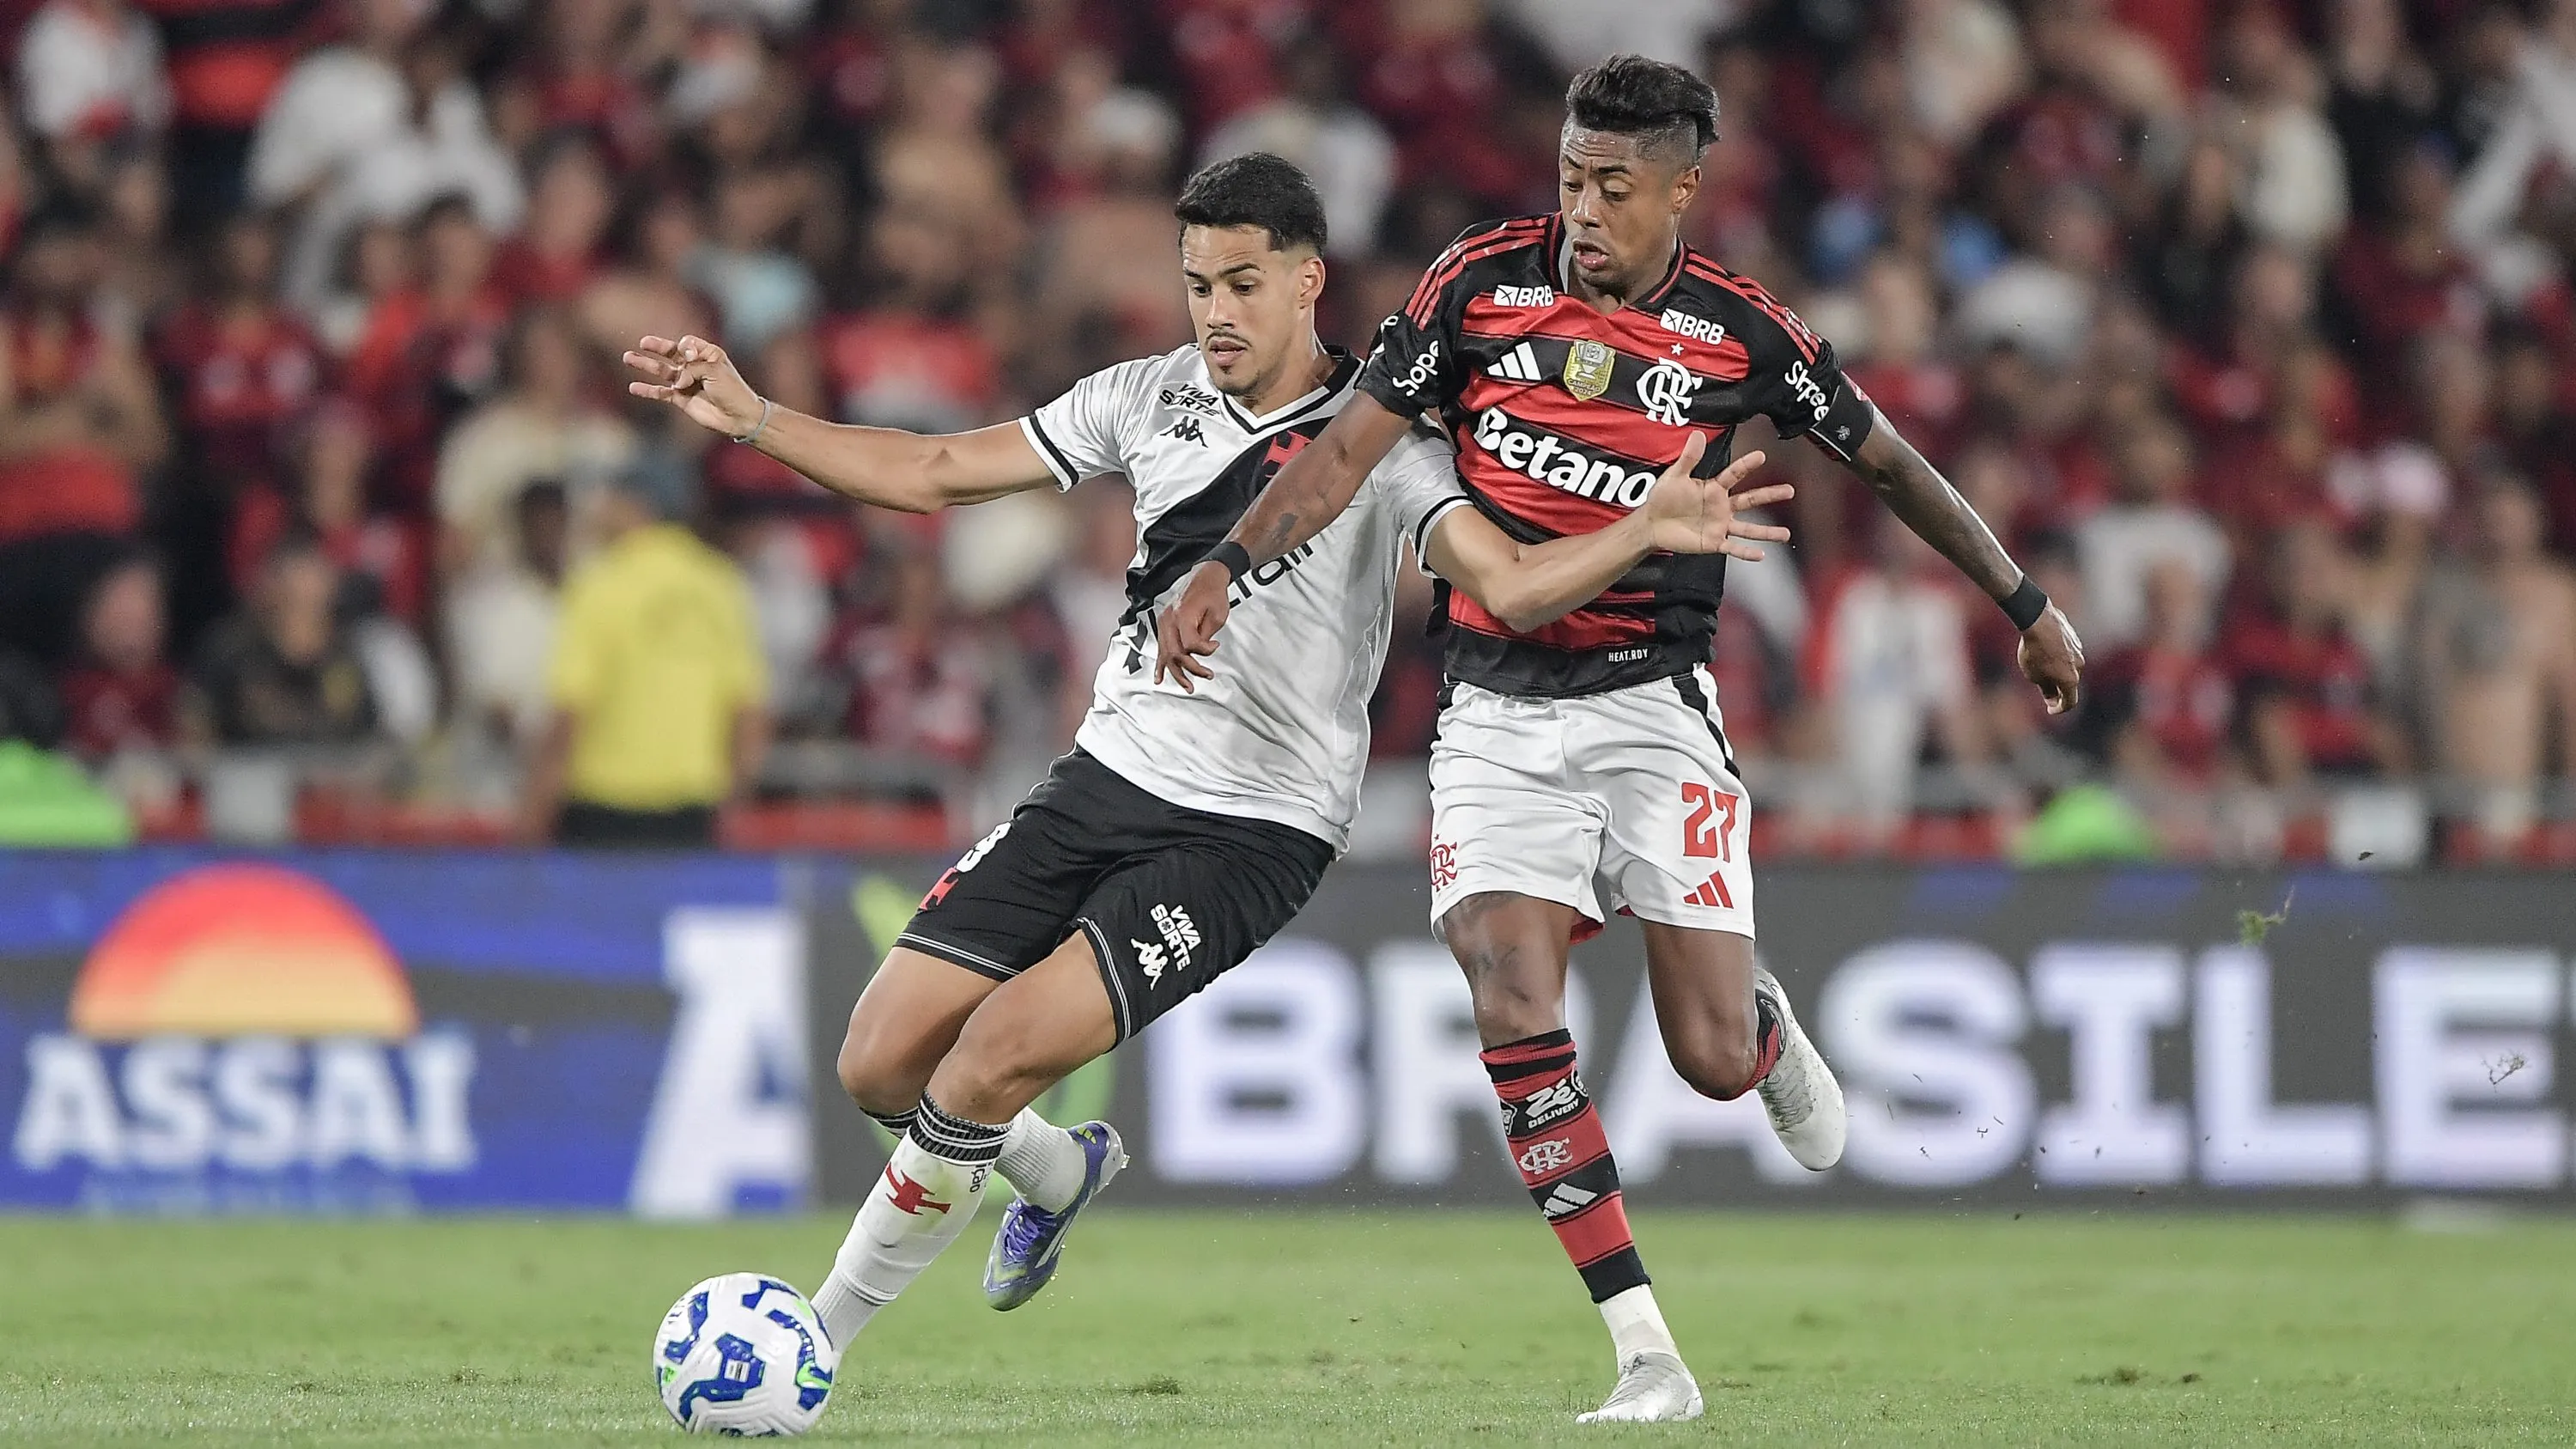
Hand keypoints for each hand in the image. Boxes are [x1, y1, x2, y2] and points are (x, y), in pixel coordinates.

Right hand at [623, 334, 765, 438]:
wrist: (738, 416)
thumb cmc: (732, 390)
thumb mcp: (714, 370)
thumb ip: (691, 368)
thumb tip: (676, 380)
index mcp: (707, 354)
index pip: (687, 344)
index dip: (683, 347)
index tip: (688, 356)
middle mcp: (694, 366)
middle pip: (670, 353)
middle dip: (656, 347)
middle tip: (642, 343)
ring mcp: (686, 383)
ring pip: (662, 371)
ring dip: (645, 365)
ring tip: (628, 357)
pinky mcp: (681, 399)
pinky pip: (661, 392)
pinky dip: (648, 390)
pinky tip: (633, 387)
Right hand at [1153, 561, 1232, 692]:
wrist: (1205, 577)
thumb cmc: (1213, 593)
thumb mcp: (1217, 615)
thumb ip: (1206, 635)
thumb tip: (1202, 650)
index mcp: (1182, 615)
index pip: (1189, 644)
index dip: (1204, 651)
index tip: (1216, 646)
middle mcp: (1169, 620)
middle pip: (1175, 653)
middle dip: (1190, 669)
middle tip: (1206, 675)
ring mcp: (1164, 622)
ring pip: (1166, 654)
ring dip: (1176, 672)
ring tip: (1187, 686)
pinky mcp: (1164, 624)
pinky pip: (1160, 648)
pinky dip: (1160, 665)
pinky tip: (1159, 678)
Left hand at [1640, 434, 1792, 557]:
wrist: (1652, 524)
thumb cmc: (1663, 498)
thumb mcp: (1675, 476)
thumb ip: (1689, 458)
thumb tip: (1697, 434)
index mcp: (1714, 488)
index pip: (1734, 474)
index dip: (1747, 465)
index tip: (1761, 456)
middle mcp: (1722, 506)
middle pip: (1751, 500)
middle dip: (1771, 495)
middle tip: (1790, 490)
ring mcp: (1720, 525)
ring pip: (1748, 529)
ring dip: (1767, 532)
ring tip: (1786, 534)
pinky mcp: (1713, 542)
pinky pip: (1733, 549)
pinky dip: (1746, 552)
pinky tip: (1761, 554)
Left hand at [2016, 603, 2085, 715]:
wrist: (2038, 621)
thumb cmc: (2034, 651)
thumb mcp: (2034, 676)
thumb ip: (2046, 689)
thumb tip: (2052, 699)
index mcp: (2071, 680)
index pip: (2070, 702)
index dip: (2060, 709)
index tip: (2050, 710)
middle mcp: (2079, 666)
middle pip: (2069, 683)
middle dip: (2057, 688)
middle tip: (2041, 686)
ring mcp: (2079, 650)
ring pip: (2068, 665)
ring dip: (2057, 669)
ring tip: (2037, 663)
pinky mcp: (2074, 637)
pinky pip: (2066, 651)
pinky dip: (2057, 654)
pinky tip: (2043, 648)